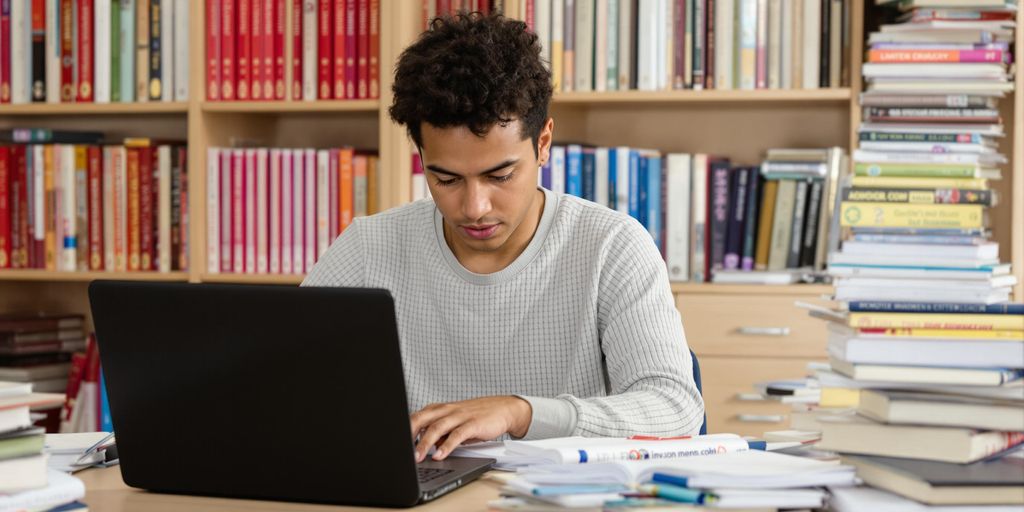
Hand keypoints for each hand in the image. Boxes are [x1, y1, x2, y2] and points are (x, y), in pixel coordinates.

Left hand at [410, 396, 531, 461]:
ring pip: (437, 428)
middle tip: (400, 450)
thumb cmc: (476, 416)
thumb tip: (424, 447)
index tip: (393, 442)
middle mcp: (447, 410)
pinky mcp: (473, 423)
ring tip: (417, 457)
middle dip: (409, 435)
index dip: (403, 429)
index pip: (415, 417)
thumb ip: (438, 433)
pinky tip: (439, 455)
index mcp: (439, 409)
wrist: (503, 408)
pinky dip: (447, 446)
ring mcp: (460, 416)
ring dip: (425, 443)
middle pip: (422, 419)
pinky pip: (456, 435)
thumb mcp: (453, 423)